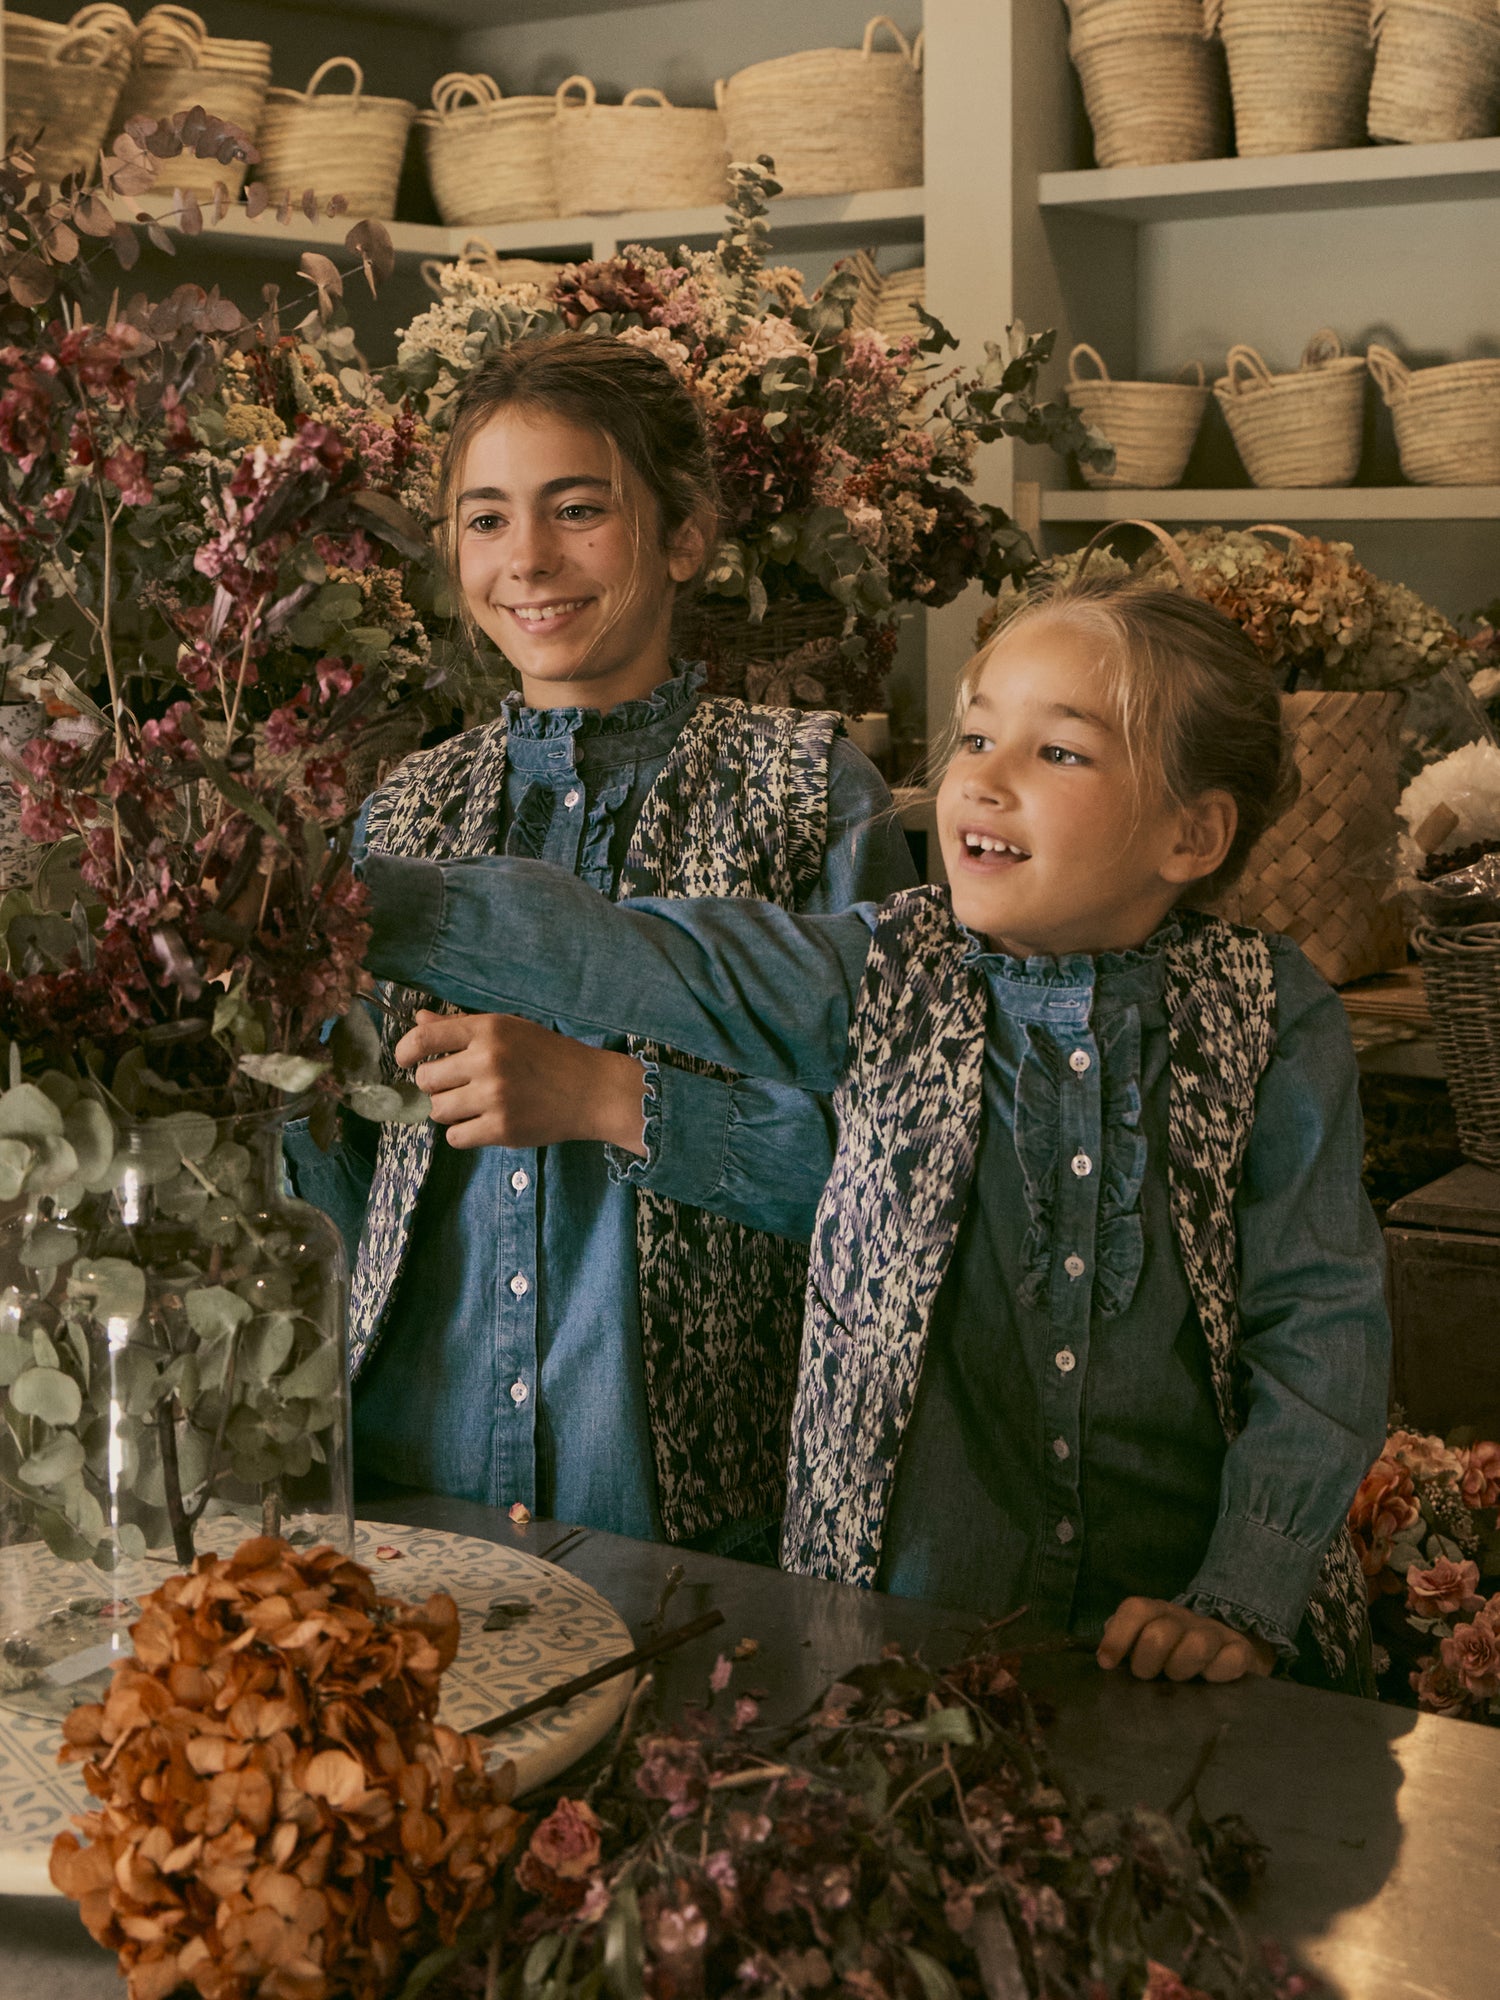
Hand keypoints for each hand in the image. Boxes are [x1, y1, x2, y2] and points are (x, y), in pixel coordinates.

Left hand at [394, 1009, 649, 1153]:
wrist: (592, 1090)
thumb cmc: (549, 1055)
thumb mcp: (508, 1030)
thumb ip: (460, 1027)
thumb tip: (418, 1020)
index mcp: (488, 1030)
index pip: (424, 1038)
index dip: (405, 1051)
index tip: (405, 1059)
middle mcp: (487, 1060)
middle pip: (426, 1079)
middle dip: (435, 1085)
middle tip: (457, 1086)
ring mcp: (494, 1096)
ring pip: (437, 1110)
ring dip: (448, 1110)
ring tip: (472, 1105)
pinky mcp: (502, 1128)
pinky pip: (455, 1137)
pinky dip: (462, 1133)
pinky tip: (481, 1123)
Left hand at [1096, 1598, 1276, 1682]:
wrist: (1227, 1649)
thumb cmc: (1174, 1651)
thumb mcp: (1144, 1643)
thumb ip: (1124, 1642)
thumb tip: (1106, 1653)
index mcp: (1157, 1612)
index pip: (1135, 1609)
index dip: (1118, 1635)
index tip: (1107, 1663)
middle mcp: (1185, 1618)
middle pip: (1160, 1633)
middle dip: (1147, 1661)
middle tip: (1147, 1675)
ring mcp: (1214, 1632)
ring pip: (1197, 1644)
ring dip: (1182, 1668)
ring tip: (1178, 1679)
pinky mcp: (1240, 1651)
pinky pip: (1231, 1659)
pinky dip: (1218, 1672)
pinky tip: (1210, 1679)